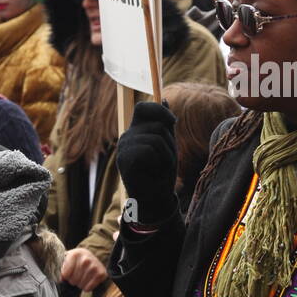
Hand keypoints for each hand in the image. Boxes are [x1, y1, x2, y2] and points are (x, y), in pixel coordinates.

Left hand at [61, 247, 108, 291]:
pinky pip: (88, 288)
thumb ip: (60, 268)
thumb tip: (60, 279)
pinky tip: (89, 280)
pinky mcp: (101, 274)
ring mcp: (94, 266)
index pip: (65, 275)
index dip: (65, 276)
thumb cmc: (76, 260)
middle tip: (77, 274)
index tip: (69, 272)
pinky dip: (87, 287)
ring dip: (80, 284)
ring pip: (80, 285)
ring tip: (83, 276)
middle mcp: (86, 259)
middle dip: (73, 280)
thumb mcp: (66, 260)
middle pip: (73, 280)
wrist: (92, 258)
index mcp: (75, 254)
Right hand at [116, 101, 177, 227]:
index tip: (173, 121)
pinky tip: (153, 171)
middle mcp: (127, 136)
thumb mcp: (167, 144)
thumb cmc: (162, 172)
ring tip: (160, 166)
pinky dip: (159, 161)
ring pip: (155, 137)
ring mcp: (124, 147)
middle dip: (169, 141)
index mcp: (136, 130)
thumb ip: (165, 124)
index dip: (159, 110)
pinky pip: (149, 149)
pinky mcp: (124, 159)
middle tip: (165, 159)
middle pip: (156, 123)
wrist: (156, 198)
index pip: (143, 107)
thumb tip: (164, 99)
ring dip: (166, 154)